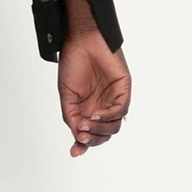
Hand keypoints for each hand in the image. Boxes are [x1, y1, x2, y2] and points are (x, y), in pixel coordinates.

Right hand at [57, 27, 130, 157]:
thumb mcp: (67, 97)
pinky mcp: (124, 89)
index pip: (91, 134)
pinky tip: (96, 115)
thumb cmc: (73, 63)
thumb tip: (78, 137)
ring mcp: (114, 99)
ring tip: (86, 125)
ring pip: (114, 126)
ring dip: (100, 130)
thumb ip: (72, 118)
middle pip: (104, 134)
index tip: (74, 152)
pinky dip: (109, 116)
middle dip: (93, 139)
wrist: (81, 40)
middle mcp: (103, 106)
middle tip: (81, 135)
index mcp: (89, 110)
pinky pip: (121, 110)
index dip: (84, 145)